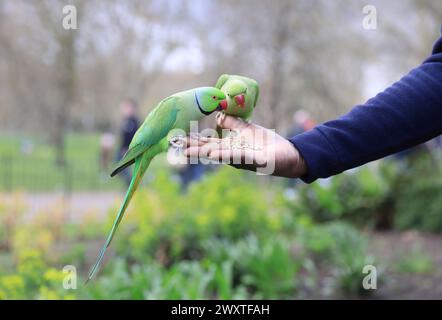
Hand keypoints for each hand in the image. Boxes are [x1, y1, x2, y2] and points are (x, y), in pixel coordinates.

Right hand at [183, 113, 307, 177]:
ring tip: (188, 152)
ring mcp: (243, 160)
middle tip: (176, 146)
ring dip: (204, 154)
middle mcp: (232, 155)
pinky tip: (215, 153)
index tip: (178, 137)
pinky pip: (241, 156)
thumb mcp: (246, 129)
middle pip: (209, 151)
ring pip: (220, 155)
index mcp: (229, 148)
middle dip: (193, 149)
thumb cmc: (266, 142)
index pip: (208, 144)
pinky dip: (227, 154)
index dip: (193, 141)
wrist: (287, 153)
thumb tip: (217, 116)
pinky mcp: (256, 161)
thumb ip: (231, 123)